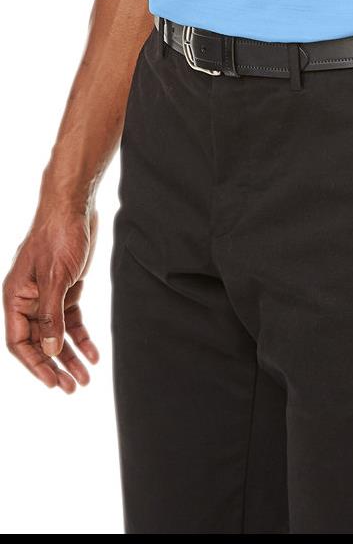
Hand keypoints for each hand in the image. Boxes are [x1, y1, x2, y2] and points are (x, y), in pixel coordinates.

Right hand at [3, 202, 99, 392]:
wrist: (75, 206)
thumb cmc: (58, 236)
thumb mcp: (55, 278)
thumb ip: (51, 315)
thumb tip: (50, 350)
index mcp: (16, 297)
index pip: (18, 341)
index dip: (34, 364)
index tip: (52, 383)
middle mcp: (29, 299)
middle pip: (39, 342)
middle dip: (56, 366)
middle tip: (72, 388)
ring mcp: (47, 295)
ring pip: (57, 334)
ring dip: (70, 356)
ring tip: (85, 379)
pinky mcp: (65, 289)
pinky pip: (71, 320)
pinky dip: (82, 337)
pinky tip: (94, 353)